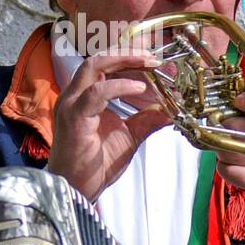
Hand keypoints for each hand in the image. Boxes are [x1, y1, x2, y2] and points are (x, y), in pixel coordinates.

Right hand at [46, 50, 173, 202]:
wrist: (76, 189)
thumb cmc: (95, 165)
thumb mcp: (130, 136)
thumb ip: (148, 120)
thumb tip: (171, 108)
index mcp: (85, 97)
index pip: (106, 67)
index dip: (131, 60)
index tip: (157, 63)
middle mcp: (75, 96)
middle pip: (99, 59)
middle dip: (128, 55)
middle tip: (154, 58)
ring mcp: (72, 104)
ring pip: (94, 66)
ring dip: (124, 61)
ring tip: (149, 64)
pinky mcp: (74, 117)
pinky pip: (97, 92)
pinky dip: (120, 86)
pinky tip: (140, 87)